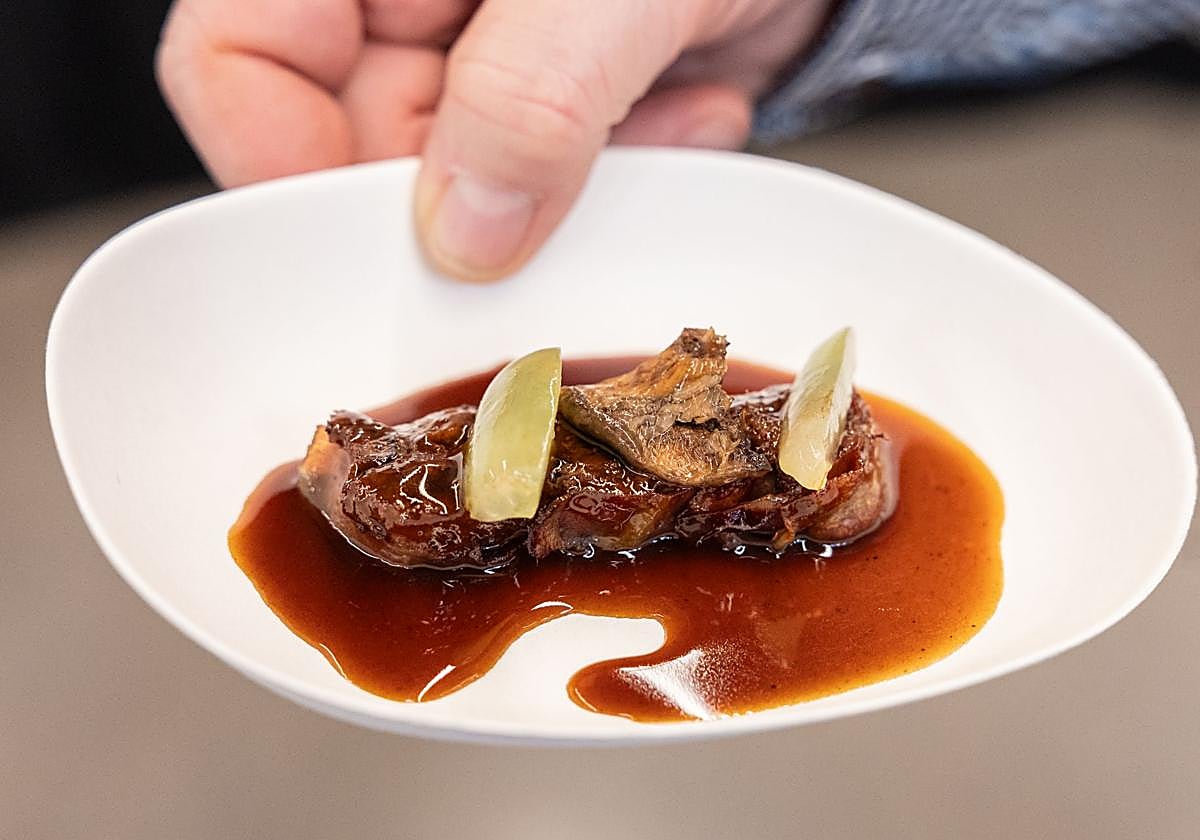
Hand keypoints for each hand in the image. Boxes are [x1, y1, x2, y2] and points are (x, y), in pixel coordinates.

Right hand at [158, 0, 831, 279]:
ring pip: (457, 189)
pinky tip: (684, 112)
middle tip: (568, 189)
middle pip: (349, 144)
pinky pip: (541, 188)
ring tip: (661, 116)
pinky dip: (618, 175)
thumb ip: (533, 90)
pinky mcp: (545, 99)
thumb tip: (466, 231)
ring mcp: (476, 54)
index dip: (283, 161)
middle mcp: (409, 1)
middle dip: (470, 197)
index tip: (384, 240)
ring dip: (565, 190)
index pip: (238, 53)